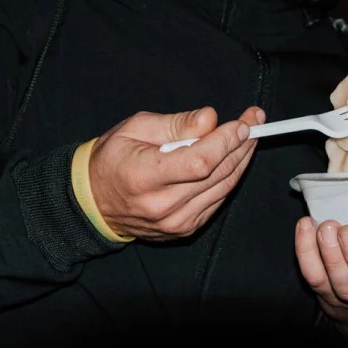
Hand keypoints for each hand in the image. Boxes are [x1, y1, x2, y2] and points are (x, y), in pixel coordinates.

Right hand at [89, 105, 264, 239]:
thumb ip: (175, 124)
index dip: (226, 140)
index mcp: (145, 176)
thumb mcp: (136, 128)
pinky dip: (229, 178)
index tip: (242, 122)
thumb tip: (210, 118)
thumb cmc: (112, 158)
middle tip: (254, 121)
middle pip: (217, 174)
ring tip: (248, 136)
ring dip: (241, 160)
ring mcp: (175, 222)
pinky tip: (233, 158)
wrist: (94, 201)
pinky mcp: (184, 230)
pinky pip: (217, 201)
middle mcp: (162, 205)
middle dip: (241, 144)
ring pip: (223, 188)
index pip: (200, 160)